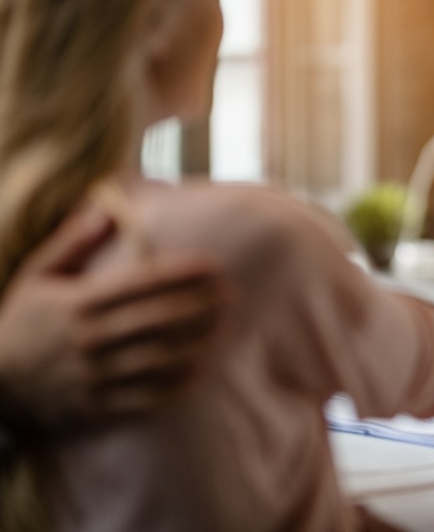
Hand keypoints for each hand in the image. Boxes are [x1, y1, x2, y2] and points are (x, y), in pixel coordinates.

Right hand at [0, 207, 232, 427]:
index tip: (213, 264)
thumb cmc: (22, 320)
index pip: (139, 282)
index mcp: (77, 303)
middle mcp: (87, 338)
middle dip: (199, 305)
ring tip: (223, 328)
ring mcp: (92, 375)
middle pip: (156, 320)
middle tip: (230, 295)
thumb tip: (108, 208)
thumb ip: (74, 241)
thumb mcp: (38, 274)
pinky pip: (143, 398)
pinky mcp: (95, 406)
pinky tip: (201, 370)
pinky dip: (175, 385)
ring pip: (156, 359)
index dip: (181, 272)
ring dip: (196, 343)